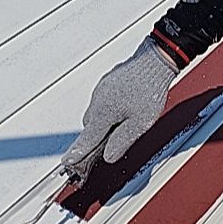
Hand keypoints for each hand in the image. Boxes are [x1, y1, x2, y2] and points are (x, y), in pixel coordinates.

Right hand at [61, 39, 177, 180]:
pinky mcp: (108, 83)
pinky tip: (125, 108)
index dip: (77, 153)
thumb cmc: (149, 90)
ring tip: (125, 124)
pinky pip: (103, 101)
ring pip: (97, 113)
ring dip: (105, 122)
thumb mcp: (139, 124)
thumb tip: (108, 156)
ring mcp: (102, 90)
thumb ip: (121, 142)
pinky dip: (110, 110)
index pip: (87, 140)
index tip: (67, 162)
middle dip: (97, 137)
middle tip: (108, 146)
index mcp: (103, 114)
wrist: (155, 60)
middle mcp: (98, 101)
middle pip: (91, 127)